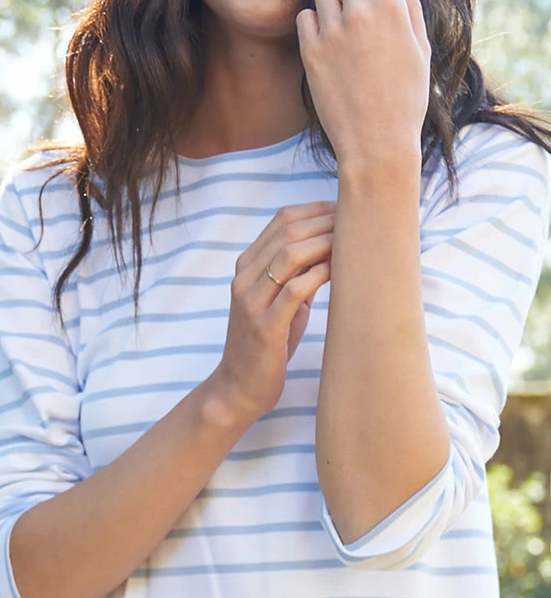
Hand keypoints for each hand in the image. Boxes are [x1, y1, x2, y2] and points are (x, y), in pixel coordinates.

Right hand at [211, 201, 335, 423]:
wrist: (240, 387)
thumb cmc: (267, 343)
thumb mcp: (278, 301)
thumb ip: (296, 274)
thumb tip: (332, 248)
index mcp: (246, 267)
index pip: (280, 221)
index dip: (316, 210)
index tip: (346, 211)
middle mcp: (244, 279)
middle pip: (287, 233)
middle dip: (325, 222)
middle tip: (357, 223)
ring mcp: (252, 302)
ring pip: (288, 256)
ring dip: (325, 243)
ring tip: (353, 243)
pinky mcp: (265, 327)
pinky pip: (294, 291)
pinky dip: (319, 275)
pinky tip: (340, 271)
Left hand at [296, 0, 430, 167]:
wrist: (377, 140)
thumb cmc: (406, 98)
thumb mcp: (421, 50)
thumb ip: (409, 7)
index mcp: (392, 8)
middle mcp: (360, 13)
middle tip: (362, 14)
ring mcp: (332, 32)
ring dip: (333, 3)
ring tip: (344, 29)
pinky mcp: (310, 51)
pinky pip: (305, 17)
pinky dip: (315, 23)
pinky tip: (327, 41)